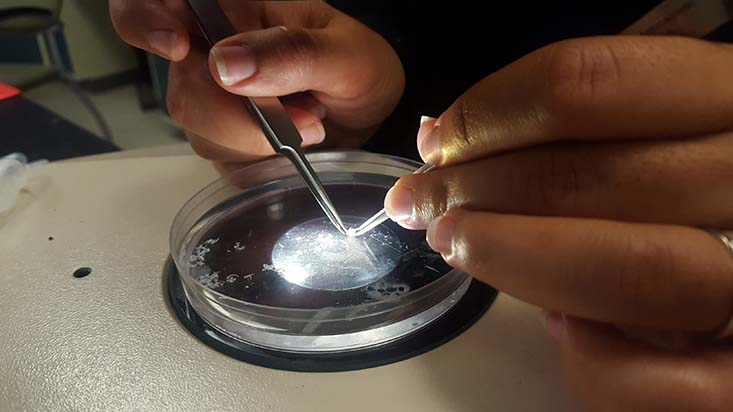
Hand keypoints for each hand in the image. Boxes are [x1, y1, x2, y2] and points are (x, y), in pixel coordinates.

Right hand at [110, 0, 403, 173]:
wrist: (371, 114)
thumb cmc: (359, 68)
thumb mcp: (347, 54)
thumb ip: (293, 53)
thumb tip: (227, 64)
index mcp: (234, 12)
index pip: (158, 4)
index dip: (144, 19)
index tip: (175, 45)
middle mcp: (212, 52)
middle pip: (182, 87)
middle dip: (238, 114)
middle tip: (303, 116)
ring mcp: (214, 100)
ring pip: (199, 129)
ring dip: (258, 139)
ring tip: (309, 123)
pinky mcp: (225, 139)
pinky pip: (222, 160)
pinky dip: (261, 160)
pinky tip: (292, 144)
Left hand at [385, 36, 732, 410]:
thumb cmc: (697, 187)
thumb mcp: (662, 126)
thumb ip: (583, 131)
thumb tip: (457, 149)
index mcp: (727, 96)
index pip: (590, 86)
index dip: (488, 115)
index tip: (436, 143)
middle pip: (586, 178)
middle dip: (472, 192)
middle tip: (419, 203)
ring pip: (629, 270)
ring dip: (512, 261)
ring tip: (457, 247)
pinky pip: (653, 377)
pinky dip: (590, 357)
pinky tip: (565, 327)